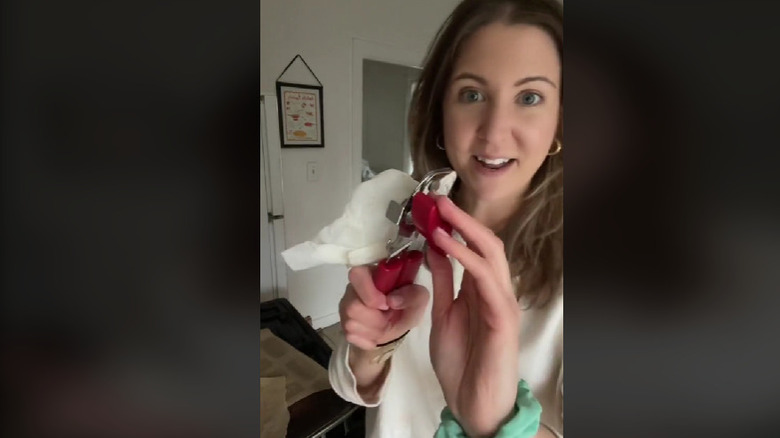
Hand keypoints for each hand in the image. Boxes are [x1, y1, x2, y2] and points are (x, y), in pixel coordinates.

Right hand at [339, 265, 428, 350]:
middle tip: (388, 319)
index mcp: (371, 274)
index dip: (370, 293)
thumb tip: (392, 300)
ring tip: (384, 326)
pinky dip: (368, 339)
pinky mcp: (343, 325)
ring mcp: (345, 306)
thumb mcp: (419, 299)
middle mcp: (353, 288)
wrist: (397, 329)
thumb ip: (413, 294)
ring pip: (351, 323)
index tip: (386, 305)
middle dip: (376, 319)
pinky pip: (351, 336)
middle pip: (353, 306)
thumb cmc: (406, 307)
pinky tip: (375, 334)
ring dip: (373, 330)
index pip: (357, 274)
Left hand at [427, 196, 521, 437]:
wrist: (474, 405)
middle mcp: (495, 292)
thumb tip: (435, 250)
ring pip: (491, 255)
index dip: (457, 226)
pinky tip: (446, 244)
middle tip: (438, 201)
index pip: (475, 249)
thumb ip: (442, 283)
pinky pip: (484, 279)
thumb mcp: (442, 315)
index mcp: (481, 292)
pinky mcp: (503, 317)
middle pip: (487, 244)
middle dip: (463, 220)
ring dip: (465, 231)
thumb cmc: (462, 365)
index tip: (433, 209)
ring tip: (440, 214)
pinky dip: (464, 257)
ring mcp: (502, 303)